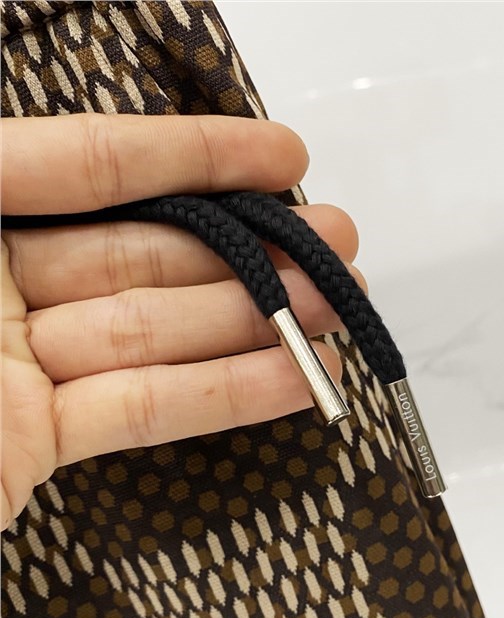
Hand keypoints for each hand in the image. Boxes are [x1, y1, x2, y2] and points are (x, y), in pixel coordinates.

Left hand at [1, 113, 362, 530]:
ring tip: (339, 312)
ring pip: (156, 336)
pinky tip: (296, 380)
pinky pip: (142, 412)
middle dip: (249, 250)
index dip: (193, 155)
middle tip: (335, 245)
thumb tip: (82, 151)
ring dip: (255, 327)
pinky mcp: (31, 449)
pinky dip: (223, 398)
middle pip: (143, 253)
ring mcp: (13, 370)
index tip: (281, 156)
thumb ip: (2, 180)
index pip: (88, 165)